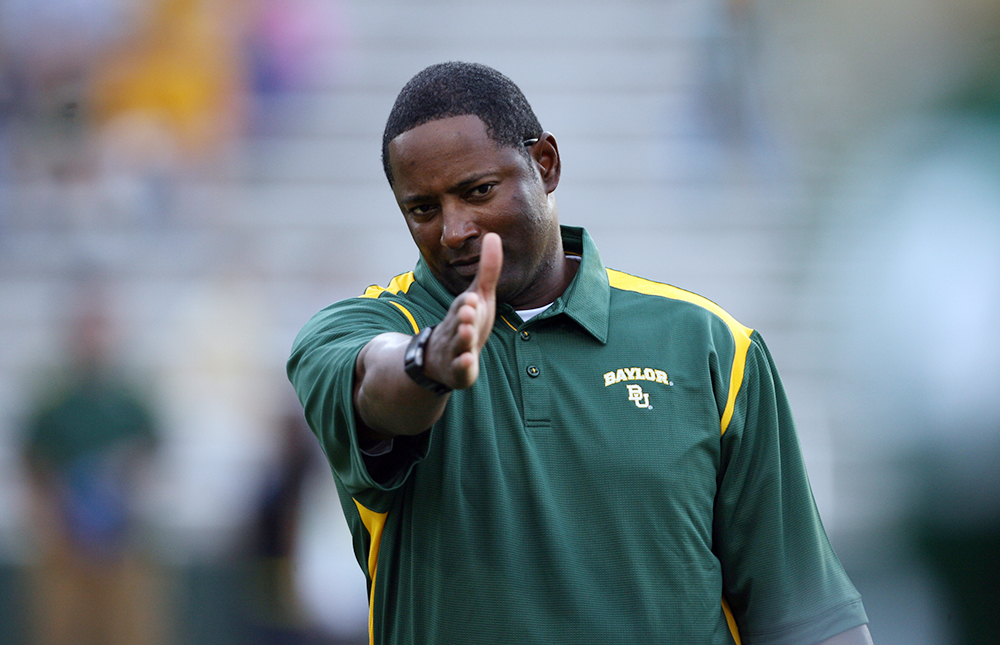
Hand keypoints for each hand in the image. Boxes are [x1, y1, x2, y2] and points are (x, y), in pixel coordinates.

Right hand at [424, 232, 501, 388]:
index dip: (468, 302)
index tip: (472, 297)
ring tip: (467, 333)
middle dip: (463, 317)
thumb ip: (488, 269)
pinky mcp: (458, 370)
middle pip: (459, 323)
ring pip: (458, 345)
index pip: (464, 305)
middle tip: (468, 310)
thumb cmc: (464, 321)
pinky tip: (469, 362)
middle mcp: (456, 329)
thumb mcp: (479, 295)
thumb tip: (494, 235)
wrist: (438, 357)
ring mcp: (455, 350)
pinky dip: (463, 366)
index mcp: (462, 311)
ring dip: (462, 339)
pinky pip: (460, 369)